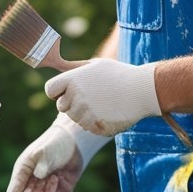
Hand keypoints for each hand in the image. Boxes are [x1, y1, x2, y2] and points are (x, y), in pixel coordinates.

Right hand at [5, 117, 84, 191]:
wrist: (72, 143)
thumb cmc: (51, 145)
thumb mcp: (40, 153)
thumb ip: (36, 168)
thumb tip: (29, 188)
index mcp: (22, 175)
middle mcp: (32, 186)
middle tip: (33, 191)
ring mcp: (46, 191)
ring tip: (52, 177)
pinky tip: (57, 179)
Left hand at [43, 58, 159, 135]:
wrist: (143, 90)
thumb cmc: (118, 74)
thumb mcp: (95, 64)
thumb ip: (72, 68)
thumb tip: (54, 63)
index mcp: (72, 80)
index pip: (50, 90)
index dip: (58, 91)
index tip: (70, 90)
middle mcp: (75, 97)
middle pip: (61, 106)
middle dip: (72, 103)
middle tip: (93, 96)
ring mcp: (85, 114)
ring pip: (75, 118)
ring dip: (85, 113)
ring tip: (104, 102)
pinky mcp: (95, 127)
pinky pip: (88, 128)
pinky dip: (96, 122)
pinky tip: (110, 112)